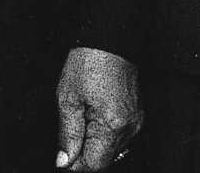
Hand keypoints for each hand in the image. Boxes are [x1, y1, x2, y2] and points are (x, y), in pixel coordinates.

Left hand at [56, 47, 141, 169]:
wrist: (111, 38)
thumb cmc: (90, 61)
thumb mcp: (68, 99)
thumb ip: (67, 134)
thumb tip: (64, 161)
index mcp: (113, 125)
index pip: (93, 165)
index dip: (73, 164)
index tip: (62, 156)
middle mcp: (129, 126)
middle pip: (103, 160)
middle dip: (83, 154)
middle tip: (69, 134)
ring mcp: (136, 120)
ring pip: (110, 149)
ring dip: (93, 144)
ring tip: (82, 119)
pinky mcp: (137, 113)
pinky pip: (118, 136)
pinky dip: (103, 133)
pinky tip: (93, 116)